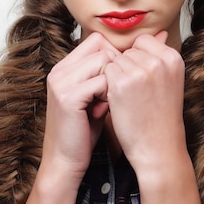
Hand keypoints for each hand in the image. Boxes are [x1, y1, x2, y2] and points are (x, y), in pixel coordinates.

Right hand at [41, 32, 119, 186]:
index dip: (115, 57)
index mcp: (64, 68)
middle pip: (102, 47)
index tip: (120, 80)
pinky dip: (110, 95)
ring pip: (104, 61)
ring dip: (114, 81)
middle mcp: (60, 70)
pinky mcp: (68, 97)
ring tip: (108, 103)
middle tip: (114, 94)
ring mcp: (61, 82)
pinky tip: (104, 110)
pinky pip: (101, 81)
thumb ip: (109, 77)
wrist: (64, 162)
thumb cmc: (85, 131)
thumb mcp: (97, 98)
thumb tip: (143, 52)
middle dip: (117, 68)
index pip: (97, 41)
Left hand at [103, 31, 187, 177]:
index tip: (142, 82)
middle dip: (126, 69)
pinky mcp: (121, 83)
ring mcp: (140, 71)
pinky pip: (105, 72)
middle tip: (136, 95)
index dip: (137, 61)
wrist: (158, 147)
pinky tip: (118, 102)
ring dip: (115, 78)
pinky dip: (106, 86)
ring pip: (114, 61)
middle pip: (128, 51)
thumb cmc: (161, 117)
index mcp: (173, 58)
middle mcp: (158, 61)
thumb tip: (160, 32)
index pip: (143, 42)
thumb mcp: (169, 80)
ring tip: (128, 99)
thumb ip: (161, 55)